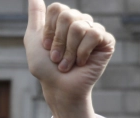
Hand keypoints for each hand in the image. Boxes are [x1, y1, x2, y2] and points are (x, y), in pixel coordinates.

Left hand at [25, 0, 114, 117]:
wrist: (59, 87)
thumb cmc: (46, 68)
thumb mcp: (33, 41)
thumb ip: (35, 17)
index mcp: (64, 20)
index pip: (57, 9)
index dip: (49, 30)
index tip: (46, 47)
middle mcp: (80, 22)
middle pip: (68, 16)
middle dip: (58, 41)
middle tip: (57, 58)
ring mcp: (94, 30)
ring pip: (79, 26)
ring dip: (69, 50)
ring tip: (67, 63)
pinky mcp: (106, 41)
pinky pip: (94, 34)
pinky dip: (83, 51)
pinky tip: (82, 62)